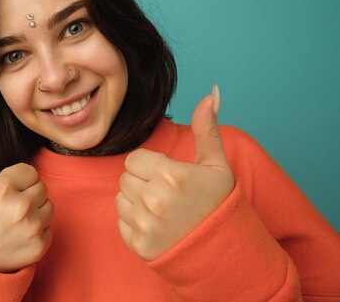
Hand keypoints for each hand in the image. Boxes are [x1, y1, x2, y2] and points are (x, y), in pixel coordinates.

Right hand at [0, 119, 53, 272]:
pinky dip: (38, 230)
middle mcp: (20, 206)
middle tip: (6, 206)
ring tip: (13, 219)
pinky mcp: (40, 245)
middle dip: (26, 193)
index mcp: (2, 187)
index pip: (29, 171)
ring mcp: (31, 227)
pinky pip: (50, 227)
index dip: (16, 180)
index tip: (3, 191)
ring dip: (35, 210)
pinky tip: (19, 234)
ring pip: (48, 205)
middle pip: (40, 187)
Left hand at [115, 85, 233, 259]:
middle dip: (142, 182)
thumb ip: (207, 129)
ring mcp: (145, 225)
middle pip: (125, 178)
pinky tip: (158, 226)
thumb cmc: (219, 205)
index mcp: (171, 175)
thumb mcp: (216, 165)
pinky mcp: (139, 245)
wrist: (225, 252)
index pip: (134, 159)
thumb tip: (211, 93)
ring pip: (120, 199)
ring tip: (163, 210)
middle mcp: (154, 200)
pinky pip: (121, 222)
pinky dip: (134, 223)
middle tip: (167, 194)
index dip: (150, 166)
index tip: (168, 176)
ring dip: (136, 202)